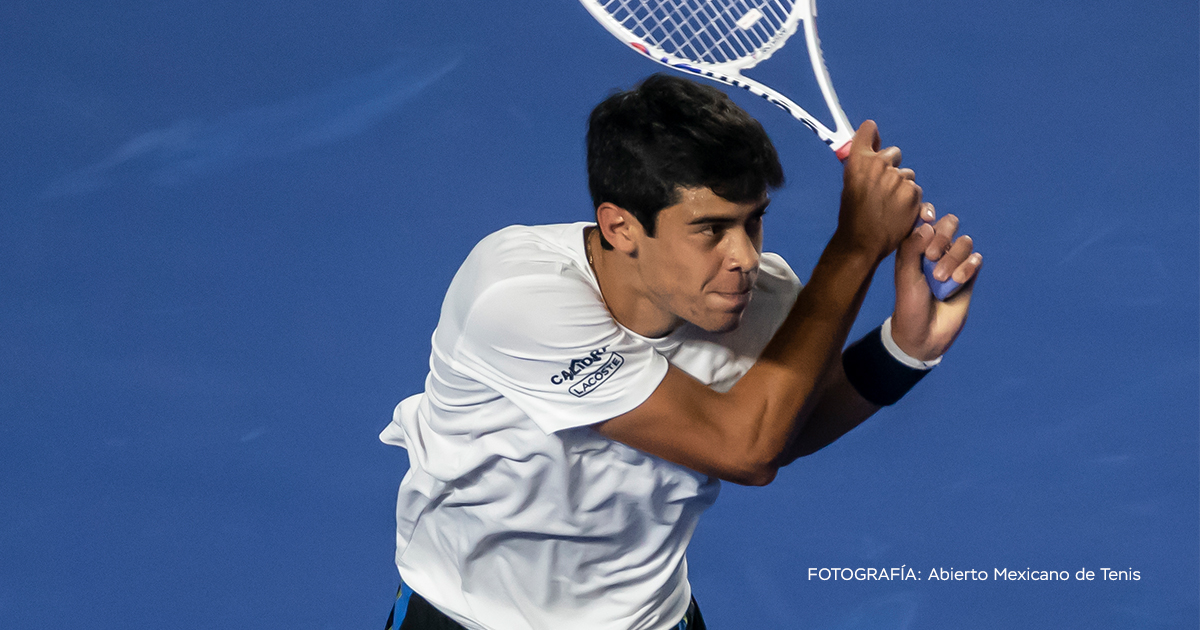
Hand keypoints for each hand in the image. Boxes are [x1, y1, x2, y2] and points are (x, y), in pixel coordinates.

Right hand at [834, 121, 922, 260]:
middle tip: (881, 188)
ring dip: (901, 186)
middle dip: (891, 167)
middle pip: (894, 153)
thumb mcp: (850, 185)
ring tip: (888, 205)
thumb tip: (875, 146)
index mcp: (858, 161)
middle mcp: (878, 164)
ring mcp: (897, 178)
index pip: (868, 130)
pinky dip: (909, 200)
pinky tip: (897, 212)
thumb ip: (863, 165)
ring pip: (906, 174)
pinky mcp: (912, 193)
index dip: (871, 134)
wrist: (862, 241)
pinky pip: (915, 190)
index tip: (872, 136)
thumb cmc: (854, 214)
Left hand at [891, 204, 981, 359]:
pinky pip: (976, 260)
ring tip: (941, 278)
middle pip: (949, 223)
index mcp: (915, 245)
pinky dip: (969, 266)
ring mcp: (953, 261)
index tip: (927, 220)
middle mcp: (935, 249)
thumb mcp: (905, 275)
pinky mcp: (968, 276)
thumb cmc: (909, 303)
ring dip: (954, 258)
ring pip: (964, 242)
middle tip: (931, 256)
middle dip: (943, 235)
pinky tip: (958, 280)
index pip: (925, 217)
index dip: (927, 213)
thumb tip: (927, 225)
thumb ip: (912, 248)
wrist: (923, 333)